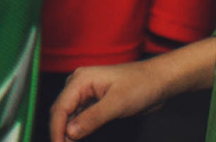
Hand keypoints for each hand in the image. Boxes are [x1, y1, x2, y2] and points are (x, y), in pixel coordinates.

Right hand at [50, 55, 178, 141]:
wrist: (159, 81)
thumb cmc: (141, 85)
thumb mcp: (117, 104)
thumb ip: (92, 118)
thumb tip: (70, 132)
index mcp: (81, 80)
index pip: (60, 108)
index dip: (56, 129)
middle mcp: (80, 84)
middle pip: (61, 111)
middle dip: (58, 132)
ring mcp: (87, 93)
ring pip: (69, 115)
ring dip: (66, 131)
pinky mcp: (95, 101)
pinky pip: (79, 116)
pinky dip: (76, 129)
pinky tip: (76, 139)